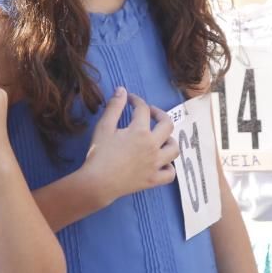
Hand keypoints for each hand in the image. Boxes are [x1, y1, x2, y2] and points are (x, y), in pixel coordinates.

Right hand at [84, 88, 178, 204]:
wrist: (97, 183)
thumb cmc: (99, 154)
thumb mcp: (104, 127)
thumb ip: (114, 107)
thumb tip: (122, 90)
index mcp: (140, 131)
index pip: (143, 109)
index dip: (136, 100)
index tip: (130, 99)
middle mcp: (152, 146)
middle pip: (167, 125)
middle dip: (160, 114)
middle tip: (150, 113)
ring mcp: (155, 164)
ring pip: (174, 149)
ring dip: (169, 140)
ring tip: (160, 137)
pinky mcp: (153, 179)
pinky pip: (170, 173)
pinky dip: (169, 167)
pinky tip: (161, 162)